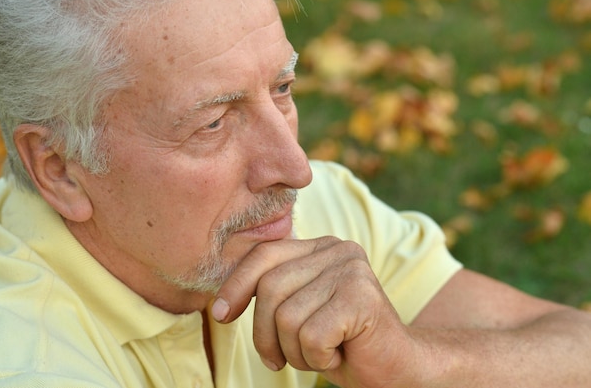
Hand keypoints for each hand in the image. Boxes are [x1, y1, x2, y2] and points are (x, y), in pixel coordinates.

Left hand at [212, 236, 421, 387]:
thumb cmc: (340, 343)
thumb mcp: (298, 311)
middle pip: (269, 288)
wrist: (397, 368)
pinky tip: (339, 355)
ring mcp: (352, 270)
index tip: (220, 315)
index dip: (235, 285)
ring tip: (323, 352)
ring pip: (287, 318)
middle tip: (284, 358)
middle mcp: (337, 249)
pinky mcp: (363, 297)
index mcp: (320, 247)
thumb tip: (218, 302)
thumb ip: (273, 293)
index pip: (264, 255)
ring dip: (297, 352)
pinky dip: (318, 358)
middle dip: (266, 335)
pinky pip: (311, 336)